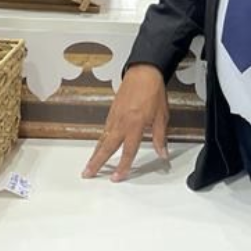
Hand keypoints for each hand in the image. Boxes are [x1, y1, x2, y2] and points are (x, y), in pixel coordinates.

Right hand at [82, 64, 168, 181]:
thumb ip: (160, 137)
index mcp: (136, 125)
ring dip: (95, 153)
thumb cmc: (153, 91)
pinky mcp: (111, 112)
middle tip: (88, 174)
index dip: (123, 166)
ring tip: (88, 165)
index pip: (128, 151)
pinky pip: (104, 130)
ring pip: (103, 139)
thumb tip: (163, 153)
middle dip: (97, 162)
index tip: (117, 177)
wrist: (143, 72)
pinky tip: (98, 146)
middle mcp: (122, 122)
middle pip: (107, 147)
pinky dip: (99, 140)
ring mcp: (114, 117)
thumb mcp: (162, 116)